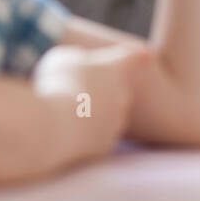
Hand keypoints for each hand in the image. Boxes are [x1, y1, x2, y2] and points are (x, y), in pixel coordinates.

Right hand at [32, 43, 149, 160]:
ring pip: (105, 116)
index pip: (131, 58)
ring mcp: (116, 123)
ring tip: (62, 114)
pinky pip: (94, 137)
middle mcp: (122, 96)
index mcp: (114, 70)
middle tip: (71, 93)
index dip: (137, 56)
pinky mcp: (105, 146)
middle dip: (98, 92)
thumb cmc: (57, 86)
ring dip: (89, 114)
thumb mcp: (63, 60)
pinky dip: (81, 135)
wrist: (53, 127)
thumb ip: (77, 61)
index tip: (146, 54)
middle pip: (114, 91)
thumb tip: (80, 69)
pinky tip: (63, 132)